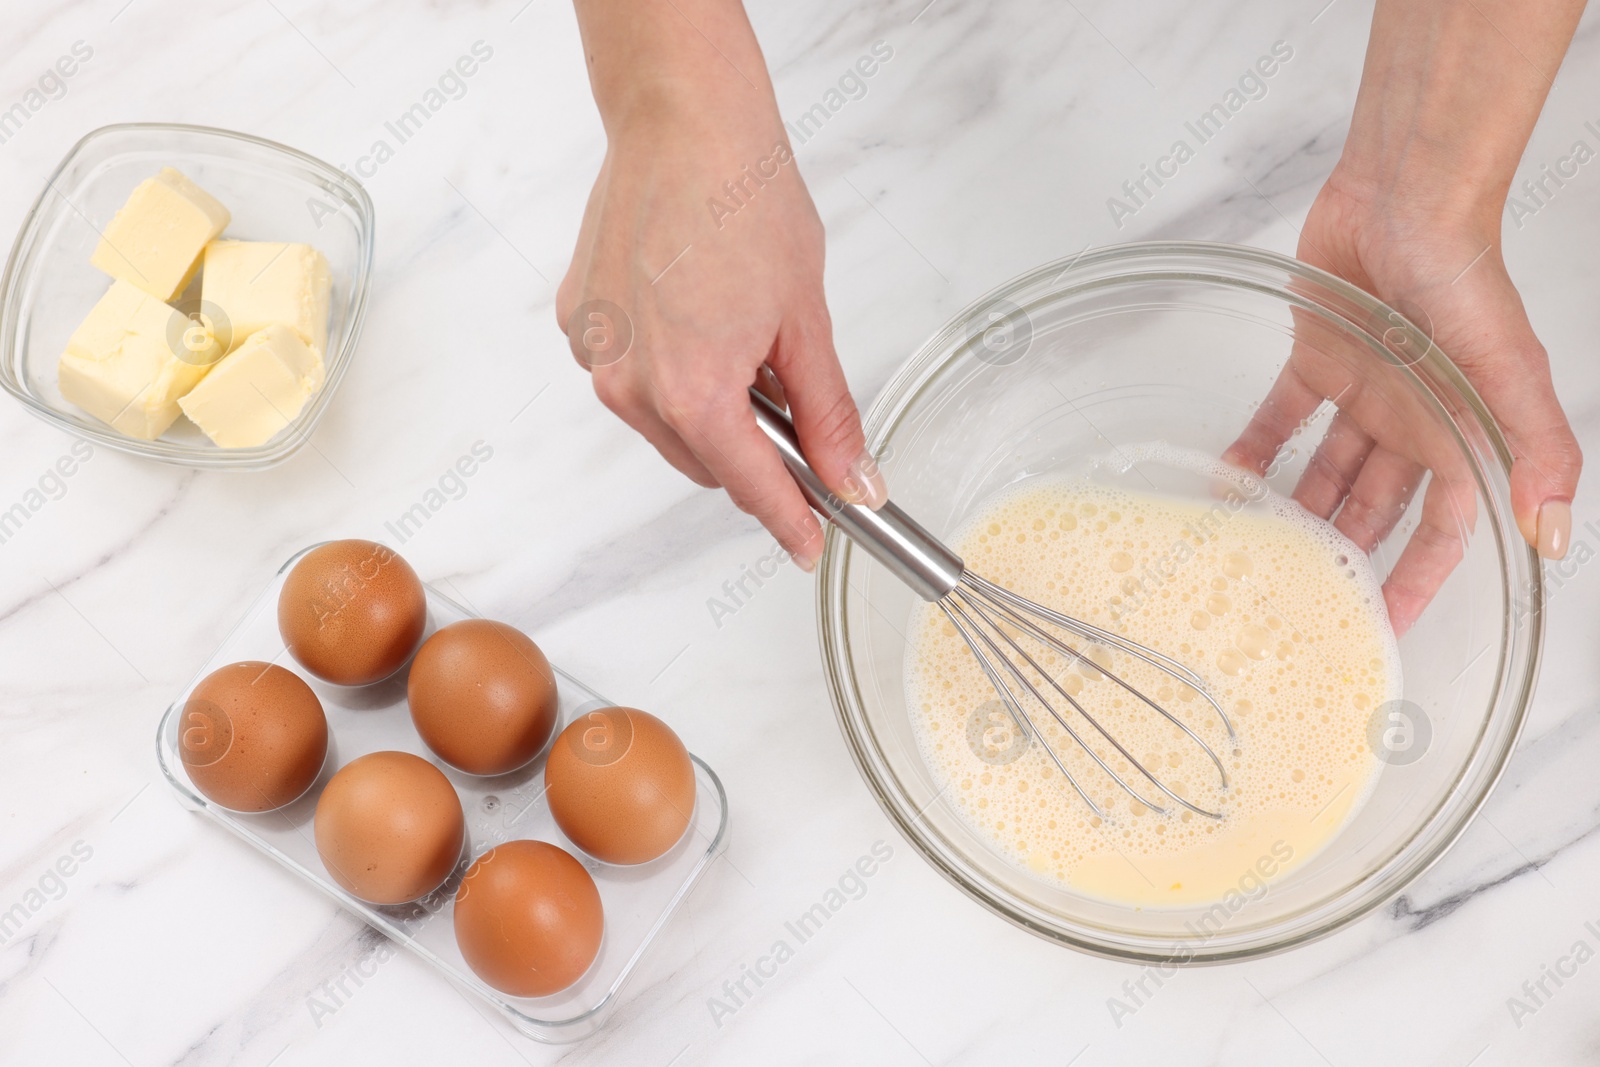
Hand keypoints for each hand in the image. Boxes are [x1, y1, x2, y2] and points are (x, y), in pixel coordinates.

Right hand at [559, 1, 882, 569]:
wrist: (683, 122)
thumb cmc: (742, 199)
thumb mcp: (806, 320)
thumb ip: (827, 414)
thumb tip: (850, 476)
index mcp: (693, 391)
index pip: (751, 488)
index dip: (789, 522)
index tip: (807, 545)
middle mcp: (631, 386)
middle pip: (707, 462)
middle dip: (755, 453)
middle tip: (795, 412)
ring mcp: (597, 354)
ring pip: (666, 425)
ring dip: (709, 410)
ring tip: (742, 340)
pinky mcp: (579, 323)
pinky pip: (632, 379)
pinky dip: (668, 370)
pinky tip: (696, 316)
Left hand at [1225, 176, 1580, 633]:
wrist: (1409, 197)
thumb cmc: (1466, 276)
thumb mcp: (1512, 371)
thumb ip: (1537, 451)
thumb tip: (1554, 535)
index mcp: (1460, 434)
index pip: (1442, 531)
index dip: (1416, 580)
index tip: (1380, 627)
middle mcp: (1412, 421)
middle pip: (1375, 510)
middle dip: (1345, 556)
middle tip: (1295, 602)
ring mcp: (1364, 391)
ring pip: (1326, 471)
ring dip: (1295, 509)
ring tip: (1253, 553)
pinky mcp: (1317, 358)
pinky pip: (1282, 418)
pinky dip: (1257, 448)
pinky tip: (1228, 481)